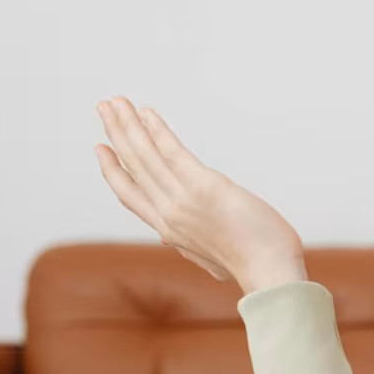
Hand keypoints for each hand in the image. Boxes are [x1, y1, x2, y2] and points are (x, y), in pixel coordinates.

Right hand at [94, 97, 307, 293]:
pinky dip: (156, 131)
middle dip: (115, 135)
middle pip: (133, 168)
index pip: (131, 195)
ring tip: (115, 101)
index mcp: (169, 231)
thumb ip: (188, 246)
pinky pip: (171, 152)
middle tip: (104, 109)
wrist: (271, 272)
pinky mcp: (204, 187)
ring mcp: (183, 201)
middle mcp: (168, 214)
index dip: (113, 170)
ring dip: (127, 125)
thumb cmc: (253, 266)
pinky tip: (146, 112)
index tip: (102, 148)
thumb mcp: (211, 260)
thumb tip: (167, 240)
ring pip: (145, 156)